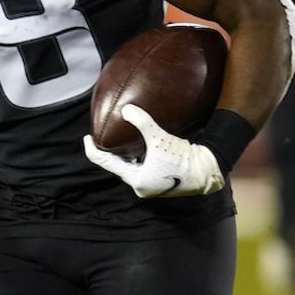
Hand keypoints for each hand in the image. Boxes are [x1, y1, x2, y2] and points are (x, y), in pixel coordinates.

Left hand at [82, 104, 225, 198]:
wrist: (208, 170)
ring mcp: (152, 185)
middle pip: (118, 166)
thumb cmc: (182, 158)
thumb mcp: (159, 139)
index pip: (106, 164)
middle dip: (109, 152)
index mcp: (137, 181)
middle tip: (101, 136)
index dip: (93, 151)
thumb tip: (126, 108)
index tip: (86, 138)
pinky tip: (137, 145)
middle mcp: (142, 186)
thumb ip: (142, 122)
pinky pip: (142, 167)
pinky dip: (136, 156)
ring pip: (130, 167)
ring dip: (124, 154)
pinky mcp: (161, 181)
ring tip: (116, 139)